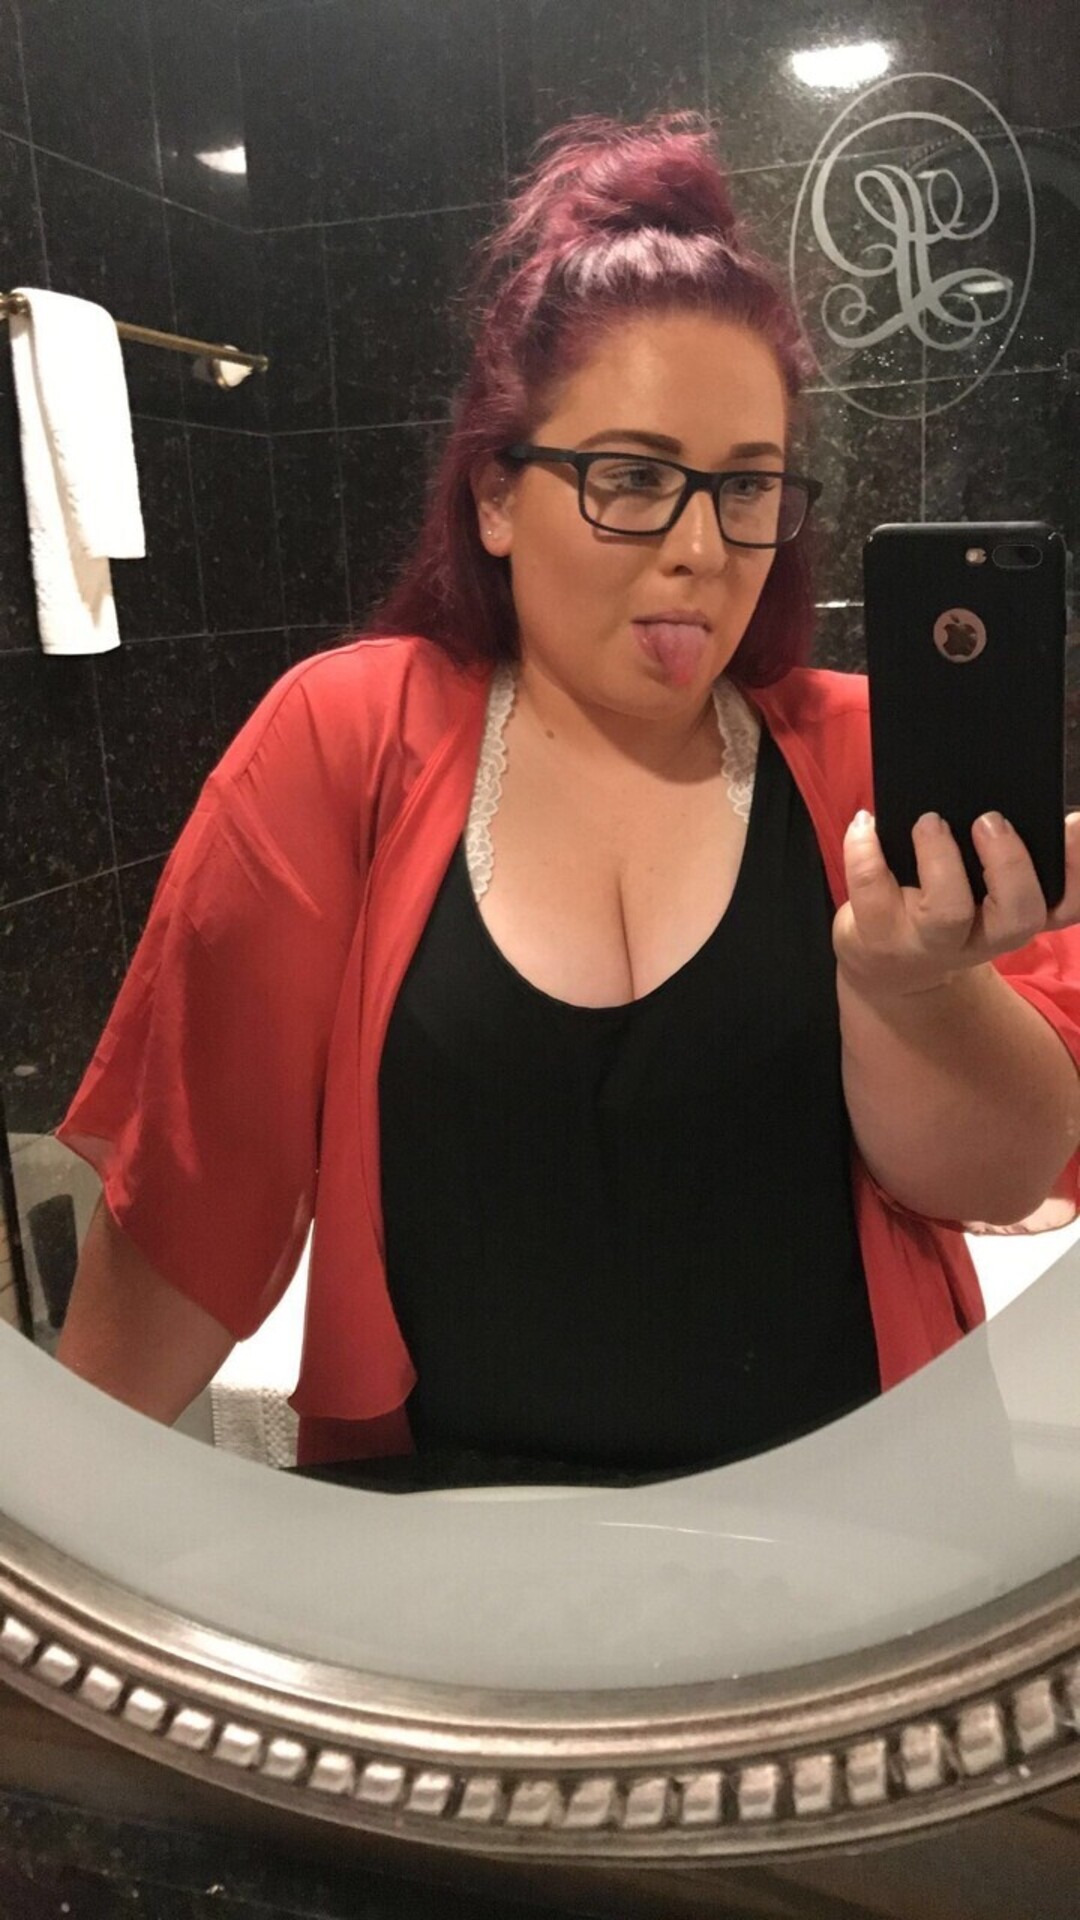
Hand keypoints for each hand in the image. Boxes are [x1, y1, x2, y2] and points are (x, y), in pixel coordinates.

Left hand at [833, 808, 1079, 999]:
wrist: (886, 966)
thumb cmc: (941, 911)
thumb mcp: (978, 893)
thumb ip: (1004, 856)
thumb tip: (1021, 800)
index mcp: (1013, 919)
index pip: (1066, 907)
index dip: (1079, 871)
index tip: (1073, 824)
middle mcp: (979, 938)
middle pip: (1016, 917)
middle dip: (1008, 863)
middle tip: (989, 820)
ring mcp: (926, 944)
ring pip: (947, 912)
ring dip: (940, 858)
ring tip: (929, 822)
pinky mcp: (876, 936)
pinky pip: (871, 891)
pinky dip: (864, 849)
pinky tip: (866, 824)